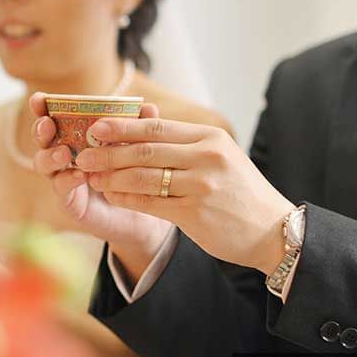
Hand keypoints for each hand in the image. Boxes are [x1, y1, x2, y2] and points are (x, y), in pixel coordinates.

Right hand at [29, 93, 172, 280]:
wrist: (140, 218)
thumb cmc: (132, 176)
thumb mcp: (137, 151)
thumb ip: (140, 129)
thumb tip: (148, 108)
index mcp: (75, 137)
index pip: (54, 117)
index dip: (43, 107)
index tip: (38, 98)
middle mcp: (64, 156)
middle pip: (42, 139)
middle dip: (40, 129)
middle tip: (47, 124)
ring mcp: (63, 179)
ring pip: (43, 164)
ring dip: (50, 156)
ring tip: (63, 152)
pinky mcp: (69, 203)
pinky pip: (61, 189)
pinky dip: (67, 180)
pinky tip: (79, 175)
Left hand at [66, 116, 294, 273]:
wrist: (272, 230)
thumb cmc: (240, 191)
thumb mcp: (219, 156)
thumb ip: (185, 144)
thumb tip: (140, 129)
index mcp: (209, 137)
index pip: (156, 127)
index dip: (122, 127)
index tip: (95, 128)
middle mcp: (206, 157)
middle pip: (145, 150)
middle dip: (109, 152)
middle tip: (84, 155)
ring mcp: (201, 185)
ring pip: (143, 177)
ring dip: (112, 177)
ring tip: (91, 177)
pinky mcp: (195, 213)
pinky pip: (150, 204)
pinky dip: (126, 200)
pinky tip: (111, 197)